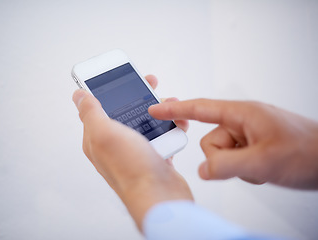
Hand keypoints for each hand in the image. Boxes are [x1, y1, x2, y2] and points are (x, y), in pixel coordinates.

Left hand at [72, 75, 192, 230]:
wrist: (160, 197)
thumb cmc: (132, 168)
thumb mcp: (104, 133)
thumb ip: (91, 112)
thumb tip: (78, 95)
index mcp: (98, 137)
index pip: (99, 106)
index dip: (109, 89)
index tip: (122, 75)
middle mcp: (115, 144)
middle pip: (125, 111)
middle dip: (139, 95)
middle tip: (151, 83)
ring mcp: (135, 150)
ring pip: (145, 121)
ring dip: (159, 110)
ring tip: (172, 105)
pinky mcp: (153, 156)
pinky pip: (160, 135)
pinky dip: (169, 126)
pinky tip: (177, 123)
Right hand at [149, 99, 317, 189]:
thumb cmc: (307, 151)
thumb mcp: (263, 161)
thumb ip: (226, 165)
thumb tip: (202, 170)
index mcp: (241, 114)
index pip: (200, 109)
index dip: (175, 110)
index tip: (155, 109)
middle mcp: (242, 122)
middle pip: (210, 142)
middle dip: (223, 159)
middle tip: (247, 163)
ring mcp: (247, 135)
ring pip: (221, 154)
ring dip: (237, 166)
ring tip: (260, 166)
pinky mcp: (252, 146)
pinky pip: (233, 159)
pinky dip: (243, 168)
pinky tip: (262, 168)